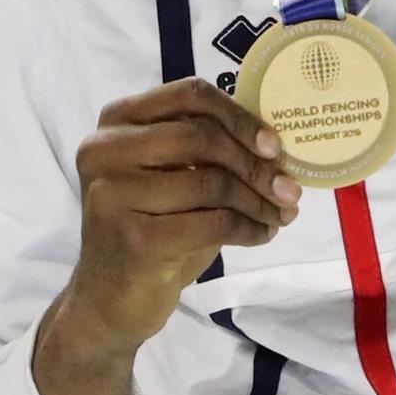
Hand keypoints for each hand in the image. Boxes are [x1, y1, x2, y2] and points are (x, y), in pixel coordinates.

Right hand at [34, 77, 301, 394]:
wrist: (109, 299)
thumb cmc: (150, 229)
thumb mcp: (171, 178)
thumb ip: (207, 150)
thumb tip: (276, 145)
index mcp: (116, 122)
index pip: (188, 95)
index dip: (239, 117)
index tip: (274, 145)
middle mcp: (106, 150)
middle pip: (202, 136)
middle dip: (256, 164)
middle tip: (289, 188)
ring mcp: (114, 193)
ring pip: (212, 181)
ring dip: (259, 200)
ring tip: (281, 214)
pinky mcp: (134, 238)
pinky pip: (213, 222)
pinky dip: (249, 228)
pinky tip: (263, 234)